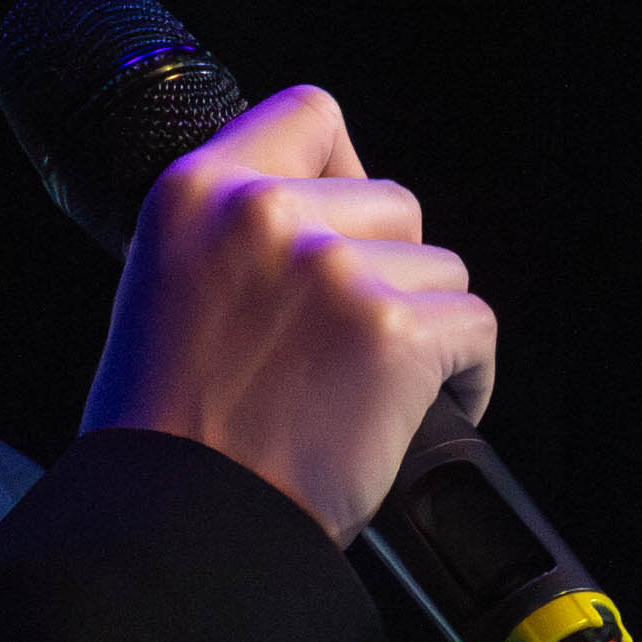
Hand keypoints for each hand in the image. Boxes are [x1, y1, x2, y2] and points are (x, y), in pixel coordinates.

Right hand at [82, 86, 496, 543]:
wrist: (178, 526)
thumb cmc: (166, 432)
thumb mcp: (166, 287)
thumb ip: (234, 234)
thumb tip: (328, 214)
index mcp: (196, 192)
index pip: (309, 115)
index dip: (344, 171)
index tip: (346, 228)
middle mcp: (264, 213)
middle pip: (393, 203)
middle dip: (388, 271)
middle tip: (346, 346)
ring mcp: (333, 269)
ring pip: (440, 269)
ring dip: (422, 326)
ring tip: (368, 391)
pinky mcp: (393, 331)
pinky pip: (475, 331)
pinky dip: (464, 379)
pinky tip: (409, 416)